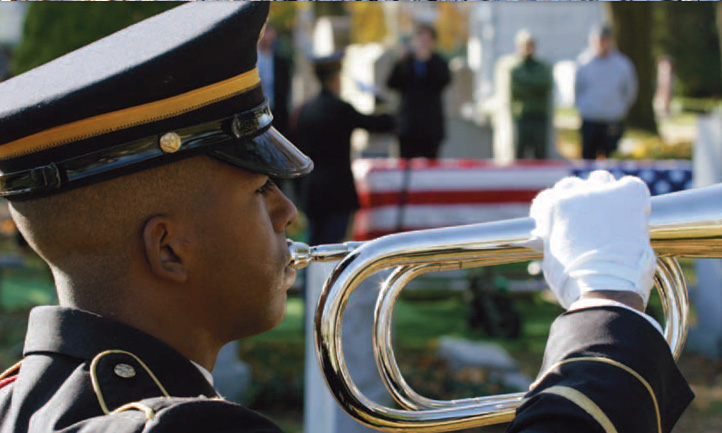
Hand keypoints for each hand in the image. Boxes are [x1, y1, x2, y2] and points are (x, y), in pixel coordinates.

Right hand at [529, 170, 656, 309]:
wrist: (604, 288)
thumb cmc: (574, 282)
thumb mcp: (551, 259)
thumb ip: (555, 240)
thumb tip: (561, 242)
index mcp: (551, 209)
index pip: (548, 198)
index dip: (556, 211)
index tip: (561, 222)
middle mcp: (574, 194)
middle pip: (573, 185)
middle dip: (579, 199)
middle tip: (588, 217)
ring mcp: (602, 193)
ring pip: (601, 179)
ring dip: (604, 192)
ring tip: (612, 210)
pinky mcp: (631, 195)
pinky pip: (630, 185)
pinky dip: (631, 196)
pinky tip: (633, 212)